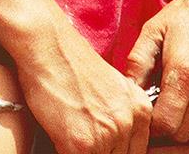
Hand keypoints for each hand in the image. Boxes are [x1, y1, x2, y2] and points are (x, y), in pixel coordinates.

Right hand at [17, 23, 151, 153]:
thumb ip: (121, 117)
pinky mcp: (83, 145)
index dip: (117, 151)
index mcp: (141, 109)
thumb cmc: (71, 64)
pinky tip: (61, 137)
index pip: (137, 152)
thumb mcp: (111, 88)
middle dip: (101, 153)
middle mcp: (129, 122)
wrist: (47, 46)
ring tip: (72, 136)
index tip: (104, 148)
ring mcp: (108, 134)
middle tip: (86, 140)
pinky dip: (65, 152)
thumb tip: (117, 144)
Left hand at [125, 0, 188, 147]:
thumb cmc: (188, 16)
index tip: (154, 112)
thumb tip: (128, 91)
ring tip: (186, 109)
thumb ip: (138, 61)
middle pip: (184, 133)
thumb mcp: (155, 29)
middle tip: (169, 109)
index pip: (165, 124)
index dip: (154, 123)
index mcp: (184, 70)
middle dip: (171, 126)